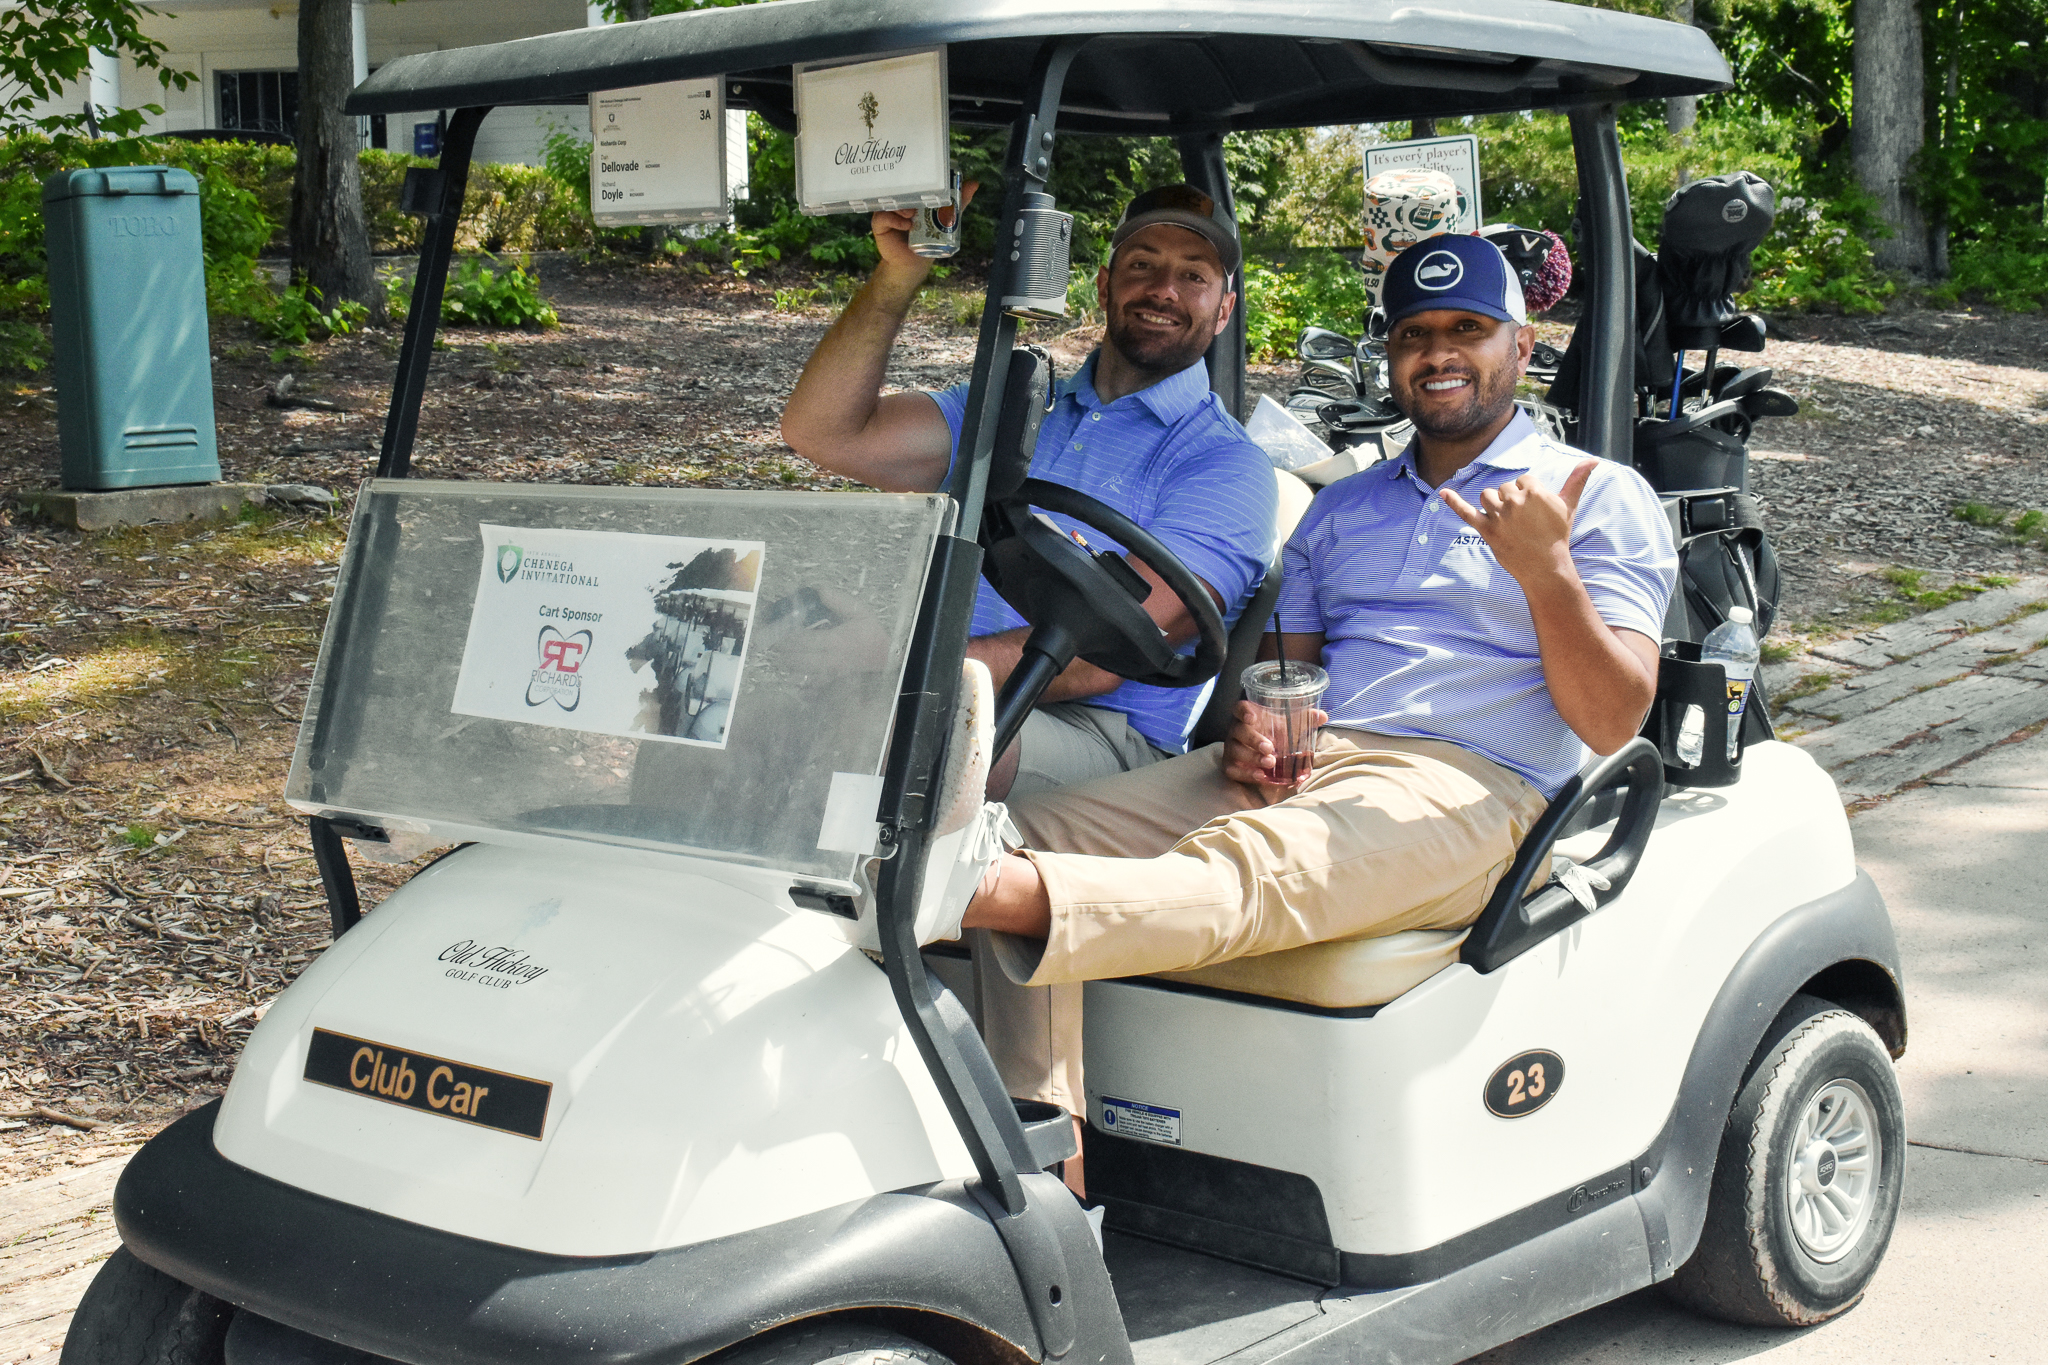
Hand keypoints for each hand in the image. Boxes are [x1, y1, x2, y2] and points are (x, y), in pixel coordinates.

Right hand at [871, 181, 978, 273]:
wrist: (912, 264)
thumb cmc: (929, 241)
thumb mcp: (946, 220)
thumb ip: (958, 203)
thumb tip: (974, 183)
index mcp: (913, 198)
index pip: (914, 183)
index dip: (919, 179)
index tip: (928, 177)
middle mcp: (899, 202)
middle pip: (901, 189)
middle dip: (910, 191)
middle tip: (920, 197)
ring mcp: (888, 212)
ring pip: (891, 201)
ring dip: (902, 206)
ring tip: (912, 214)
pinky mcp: (880, 224)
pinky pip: (883, 217)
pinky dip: (895, 220)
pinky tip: (906, 225)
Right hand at [1221, 699, 1326, 788]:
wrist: (1266, 757)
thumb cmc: (1275, 735)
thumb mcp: (1289, 726)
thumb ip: (1305, 719)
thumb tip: (1322, 716)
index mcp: (1248, 717)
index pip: (1239, 708)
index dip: (1243, 711)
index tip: (1252, 717)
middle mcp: (1236, 731)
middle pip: (1238, 731)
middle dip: (1253, 739)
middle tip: (1270, 748)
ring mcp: (1232, 749)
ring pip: (1235, 751)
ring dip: (1252, 757)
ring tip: (1270, 763)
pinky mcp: (1231, 766)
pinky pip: (1234, 770)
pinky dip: (1247, 774)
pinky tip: (1261, 776)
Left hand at [1438, 458, 1595, 584]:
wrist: (1545, 566)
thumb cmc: (1557, 535)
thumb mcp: (1569, 505)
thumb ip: (1578, 479)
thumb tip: (1593, 460)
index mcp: (1534, 492)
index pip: (1523, 480)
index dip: (1527, 493)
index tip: (1534, 510)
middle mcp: (1515, 501)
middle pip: (1504, 487)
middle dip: (1511, 499)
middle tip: (1522, 520)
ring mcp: (1499, 515)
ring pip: (1487, 496)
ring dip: (1493, 503)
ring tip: (1505, 519)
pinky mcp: (1486, 530)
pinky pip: (1466, 512)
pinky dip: (1453, 502)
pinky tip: (1442, 493)